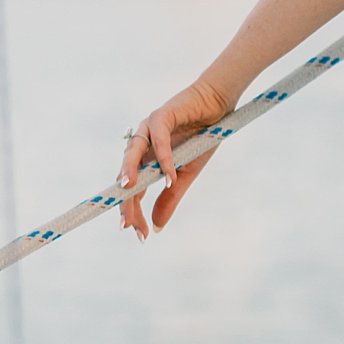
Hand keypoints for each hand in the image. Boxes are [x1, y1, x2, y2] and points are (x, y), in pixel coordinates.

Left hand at [117, 77, 233, 239]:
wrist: (218, 108)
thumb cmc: (202, 138)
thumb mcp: (186, 175)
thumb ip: (170, 198)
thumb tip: (156, 226)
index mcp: (146, 160)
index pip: (133, 190)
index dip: (133, 212)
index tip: (139, 235)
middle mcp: (141, 145)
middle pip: (127, 175)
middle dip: (126, 200)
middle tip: (127, 223)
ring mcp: (148, 129)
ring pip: (132, 153)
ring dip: (129, 172)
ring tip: (127, 190)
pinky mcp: (161, 115)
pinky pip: (158, 139)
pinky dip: (163, 158)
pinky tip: (169, 176)